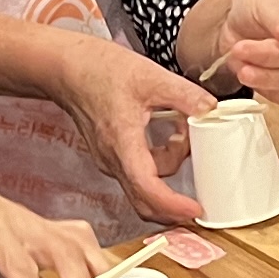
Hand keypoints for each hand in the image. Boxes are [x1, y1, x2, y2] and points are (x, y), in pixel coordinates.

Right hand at [48, 40, 217, 224]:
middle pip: (144, 201)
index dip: (172, 205)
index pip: (147, 188)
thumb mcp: (151, 77)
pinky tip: (169, 136)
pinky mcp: (111, 156)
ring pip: (145, 184)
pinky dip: (159, 162)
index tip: (195, 209)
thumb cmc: (100, 70)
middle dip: (174, 204)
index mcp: (122, 143)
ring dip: (170, 167)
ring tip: (182, 134)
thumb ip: (185, 95)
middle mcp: (113, 159)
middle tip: (200, 193)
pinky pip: (139, 172)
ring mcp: (110, 160)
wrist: (68, 68)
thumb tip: (210, 110)